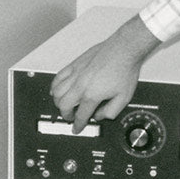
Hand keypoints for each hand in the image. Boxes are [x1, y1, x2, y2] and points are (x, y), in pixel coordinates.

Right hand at [50, 14, 160, 132]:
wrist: (124, 50)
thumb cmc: (125, 69)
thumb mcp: (124, 97)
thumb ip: (112, 111)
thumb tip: (101, 116)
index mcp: (92, 95)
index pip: (81, 115)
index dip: (78, 125)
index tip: (77, 128)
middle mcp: (80, 85)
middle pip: (64, 105)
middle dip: (66, 114)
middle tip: (71, 117)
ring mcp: (75, 74)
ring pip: (56, 92)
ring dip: (58, 102)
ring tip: (65, 105)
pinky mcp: (74, 64)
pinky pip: (57, 77)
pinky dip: (54, 86)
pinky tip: (56, 89)